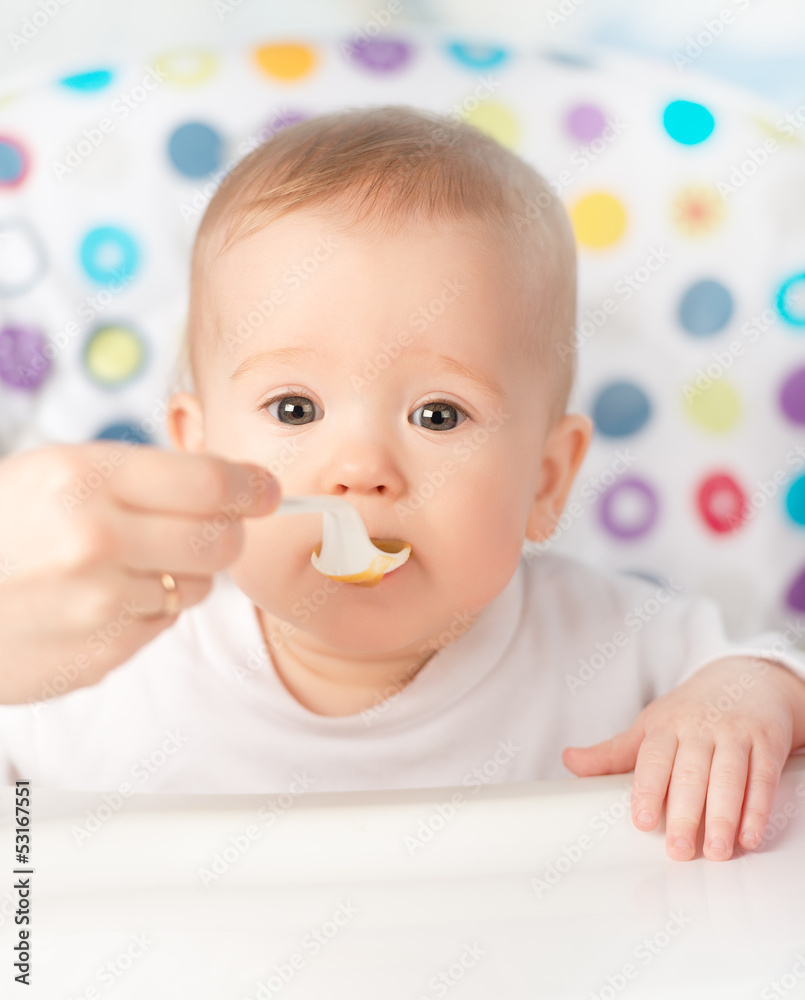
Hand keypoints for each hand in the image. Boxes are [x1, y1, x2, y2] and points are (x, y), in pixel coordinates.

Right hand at [0, 442, 280, 703]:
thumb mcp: (51, 472)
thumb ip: (138, 476)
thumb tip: (230, 483)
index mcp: (83, 477)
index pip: (208, 480)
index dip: (249, 486)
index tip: (265, 490)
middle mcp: (96, 539)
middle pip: (221, 539)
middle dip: (227, 533)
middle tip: (211, 527)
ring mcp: (99, 603)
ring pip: (197, 586)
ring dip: (181, 574)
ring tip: (123, 565)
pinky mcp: (101, 652)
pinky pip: (162, 624)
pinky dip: (147, 610)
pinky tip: (99, 600)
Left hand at [561, 656, 804, 860]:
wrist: (747, 678)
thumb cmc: (691, 711)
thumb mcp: (650, 726)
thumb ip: (614, 753)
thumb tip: (569, 762)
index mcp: (665, 726)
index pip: (653, 759)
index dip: (647, 789)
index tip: (640, 820)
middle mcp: (699, 728)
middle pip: (691, 772)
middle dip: (684, 811)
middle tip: (677, 850)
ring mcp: (735, 734)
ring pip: (729, 777)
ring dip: (722, 817)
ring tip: (714, 851)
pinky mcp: (767, 742)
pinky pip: (762, 778)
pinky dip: (757, 809)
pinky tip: (748, 837)